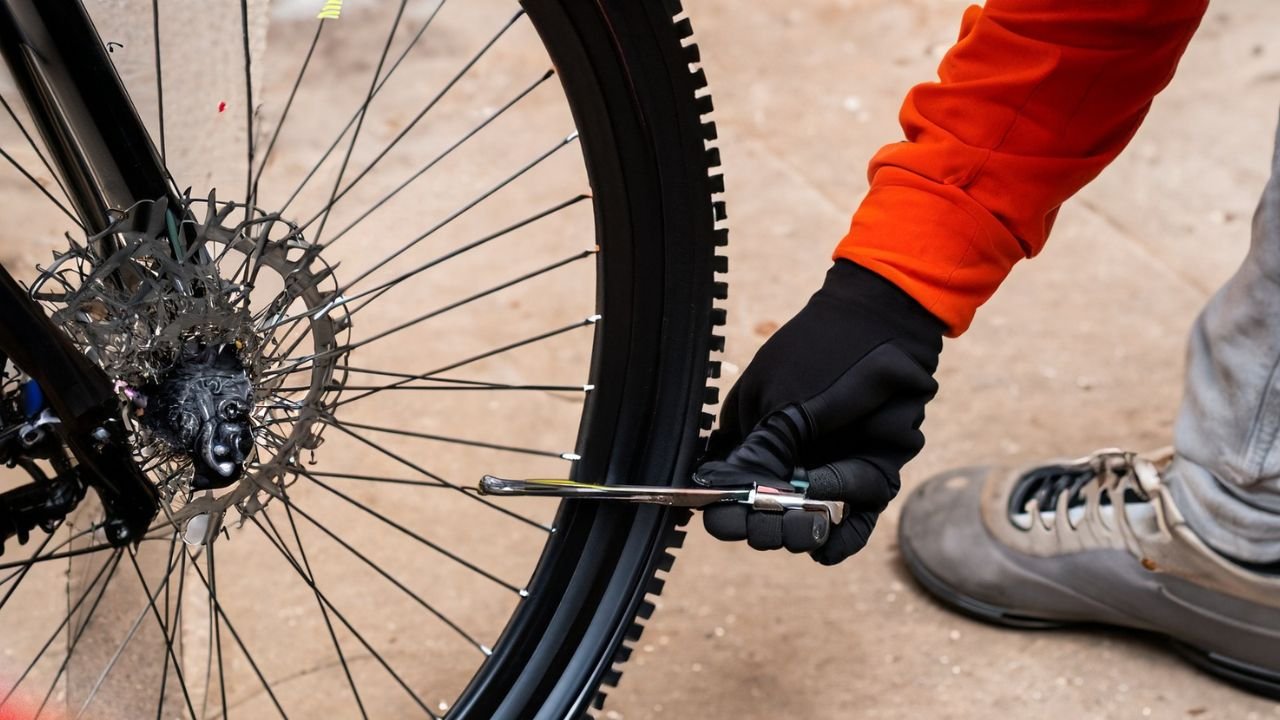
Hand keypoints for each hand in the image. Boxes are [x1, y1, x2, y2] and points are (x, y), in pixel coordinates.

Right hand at [696, 259, 943, 563]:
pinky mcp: (867, 482)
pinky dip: (841, 539)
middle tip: (772, 520)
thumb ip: (760, 450)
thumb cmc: (822, 355)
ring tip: (809, 518)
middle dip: (767, 528)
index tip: (735, 512)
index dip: (727, 512)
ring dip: (803, 531)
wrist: (886, 329)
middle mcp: (786, 467)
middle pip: (766, 523)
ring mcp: (826, 477)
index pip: (727, 498)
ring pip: (808, 530)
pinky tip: (829, 536)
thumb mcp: (782, 401)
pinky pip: (852, 528)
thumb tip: (728, 491)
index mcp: (752, 445)